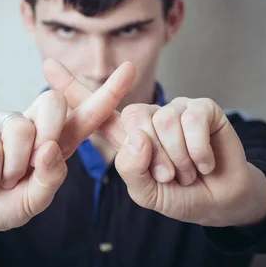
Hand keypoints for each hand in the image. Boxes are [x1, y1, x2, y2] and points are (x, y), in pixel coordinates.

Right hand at [0, 61, 135, 249]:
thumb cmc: (7, 204)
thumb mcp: (36, 200)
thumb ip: (49, 178)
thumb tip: (48, 147)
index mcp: (57, 141)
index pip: (86, 115)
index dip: (108, 93)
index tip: (129, 69)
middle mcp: (33, 124)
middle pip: (53, 103)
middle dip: (48, 133)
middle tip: (30, 166)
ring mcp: (4, 122)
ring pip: (22, 128)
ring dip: (12, 167)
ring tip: (2, 181)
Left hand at [43, 60, 265, 227]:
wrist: (218, 201)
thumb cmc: (178, 195)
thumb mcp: (146, 192)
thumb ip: (132, 169)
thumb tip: (139, 136)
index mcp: (127, 136)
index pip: (96, 110)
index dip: (71, 88)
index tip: (47, 65)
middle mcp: (147, 117)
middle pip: (134, 121)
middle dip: (155, 160)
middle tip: (171, 176)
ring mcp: (174, 109)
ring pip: (163, 122)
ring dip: (179, 159)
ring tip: (189, 171)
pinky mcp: (202, 108)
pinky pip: (191, 120)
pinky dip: (198, 151)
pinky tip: (205, 163)